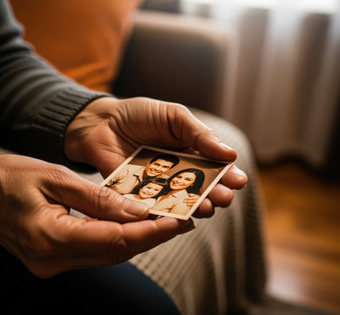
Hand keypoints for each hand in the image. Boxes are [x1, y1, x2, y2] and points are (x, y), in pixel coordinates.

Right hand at [0, 155, 194, 276]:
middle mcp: (53, 259)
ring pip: (110, 255)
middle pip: (117, 251)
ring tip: (168, 220)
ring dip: (139, 238)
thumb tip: (138, 208)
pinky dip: (119, 239)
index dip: (152, 230)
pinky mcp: (54, 260)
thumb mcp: (54, 177)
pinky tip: (135, 224)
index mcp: (52, 236)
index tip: (180, 219)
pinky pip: (96, 252)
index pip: (115, 239)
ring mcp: (52, 264)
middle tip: (183, 218)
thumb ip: (98, 197)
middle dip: (153, 236)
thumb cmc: (7, 178)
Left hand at [64, 97, 247, 216]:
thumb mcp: (174, 116)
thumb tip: (230, 153)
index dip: (227, 175)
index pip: (215, 166)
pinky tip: (177, 216)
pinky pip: (155, 208)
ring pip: (183, 200)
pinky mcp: (140, 196)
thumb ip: (198, 133)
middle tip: (224, 198)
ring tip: (206, 207)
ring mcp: (160, 185)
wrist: (101, 122)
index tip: (237, 181)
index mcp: (191, 151)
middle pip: (203, 187)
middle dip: (216, 194)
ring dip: (197, 206)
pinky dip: (167, 213)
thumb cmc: (139, 115)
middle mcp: (179, 172)